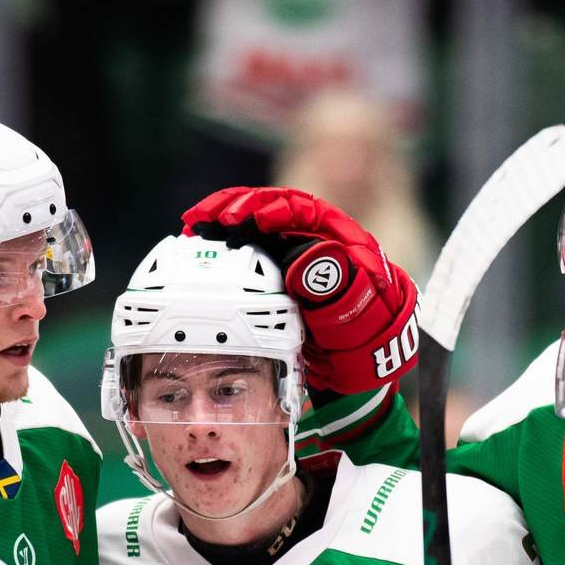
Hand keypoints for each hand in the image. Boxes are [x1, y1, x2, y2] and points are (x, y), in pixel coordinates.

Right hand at [182, 187, 419, 393]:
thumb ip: (337, 288)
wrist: (363, 356)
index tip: (254, 221)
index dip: (276, 210)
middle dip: (239, 208)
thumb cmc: (369, 330)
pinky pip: (247, 247)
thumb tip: (302, 262)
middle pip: (272, 208)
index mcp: (339, 238)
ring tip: (195, 225)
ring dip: (224, 220)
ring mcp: (292, 251)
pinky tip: (200, 243)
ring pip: (254, 224)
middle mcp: (313, 237)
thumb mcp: (361, 312)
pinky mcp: (275, 269)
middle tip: (211, 219)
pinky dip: (223, 243)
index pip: (303, 211)